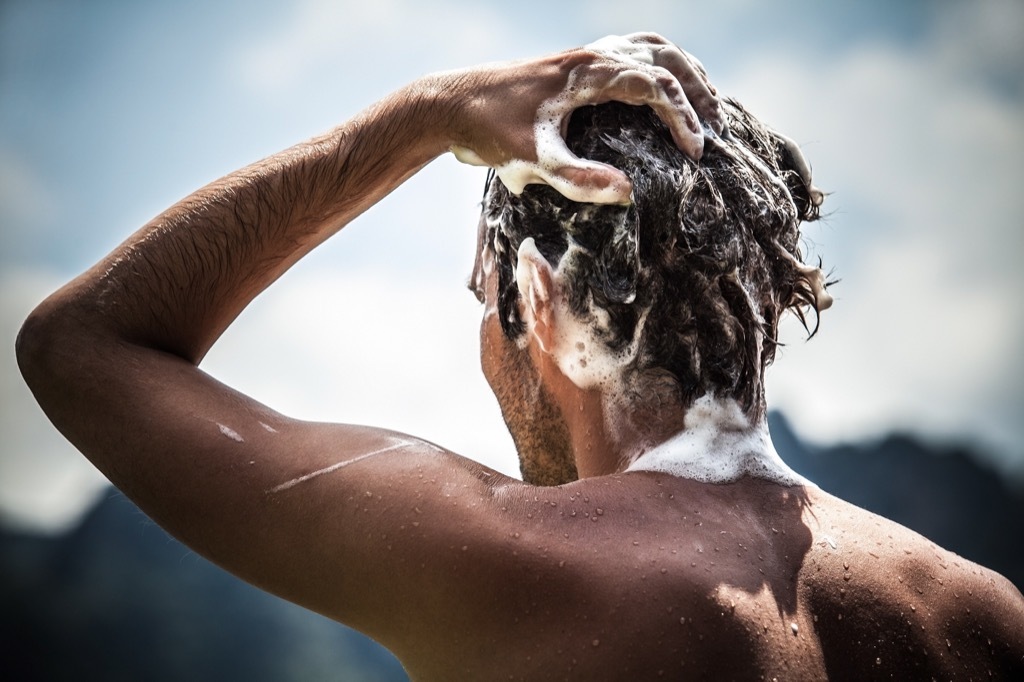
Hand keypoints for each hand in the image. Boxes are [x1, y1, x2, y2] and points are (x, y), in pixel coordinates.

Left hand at [446, 33, 722, 204]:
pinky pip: (628, 54)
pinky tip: (656, 97)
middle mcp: (590, 56)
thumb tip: (628, 193)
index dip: (682, 117)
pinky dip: (655, 69)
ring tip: (703, 104)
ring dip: (681, 71)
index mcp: (588, 72)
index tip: (696, 152)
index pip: (655, 84)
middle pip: (663, 55)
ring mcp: (581, 57)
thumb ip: (578, 179)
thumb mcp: (532, 161)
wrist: (449, 104)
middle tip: (717, 124)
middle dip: (696, 88)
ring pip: (648, 47)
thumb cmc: (489, 131)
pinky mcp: (572, 66)